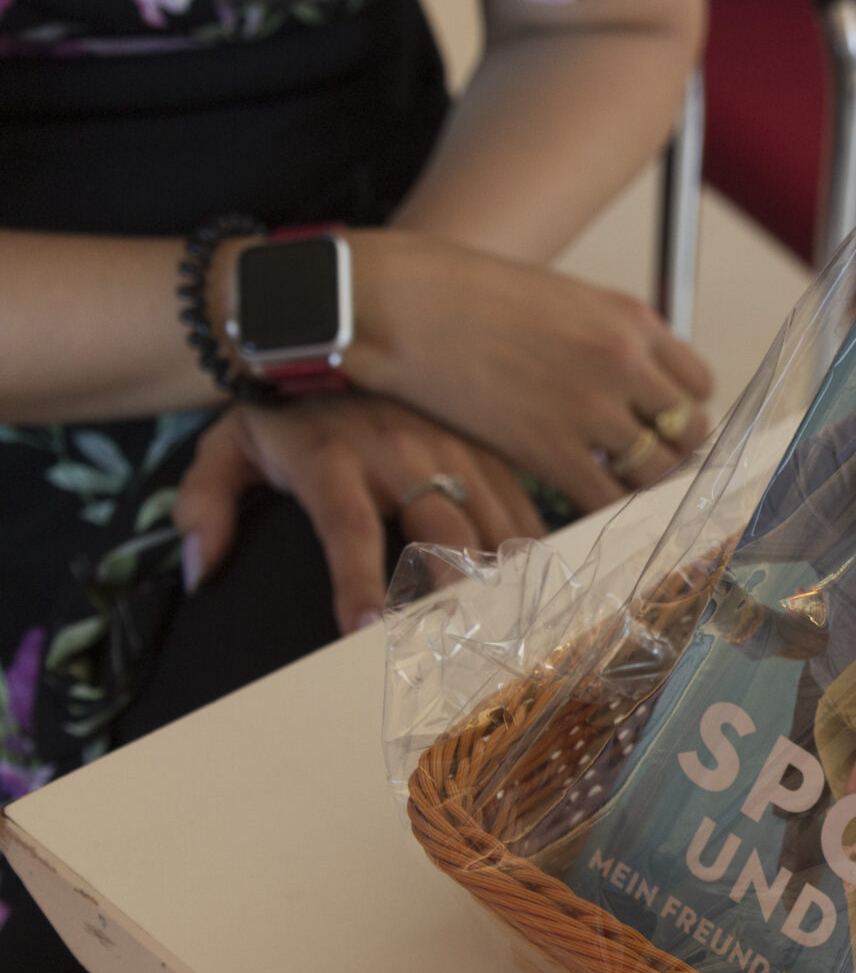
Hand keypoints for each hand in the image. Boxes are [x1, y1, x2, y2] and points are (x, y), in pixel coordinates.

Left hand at [173, 396, 546, 634]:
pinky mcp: (486, 449)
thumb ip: (204, 504)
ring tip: (511, 628)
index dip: (357, 581)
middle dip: (455, 593)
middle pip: (443, 533)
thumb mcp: (228, 445)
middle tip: (462, 645)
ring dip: (503, 578)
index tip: (363, 632)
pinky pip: (520, 506)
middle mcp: (400, 452)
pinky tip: (536, 588)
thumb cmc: (284, 406)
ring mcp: (452, 448)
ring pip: (493, 523)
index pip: (348, 528)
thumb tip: (202, 573)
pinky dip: (530, 551)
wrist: (338, 326)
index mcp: (332, 458)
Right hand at [336, 228, 713, 510]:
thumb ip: (608, 340)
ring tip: (620, 489)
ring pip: (657, 471)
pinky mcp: (551, 448)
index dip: (684, 410)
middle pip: (689, 431)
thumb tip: (635, 385)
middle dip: (674, 452)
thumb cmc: (470, 296)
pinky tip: (589, 508)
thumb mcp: (563, 299)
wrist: (403, 304)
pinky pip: (607, 499)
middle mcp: (626, 362)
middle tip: (649, 467)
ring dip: (644, 485)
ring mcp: (592, 407)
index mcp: (633, 320)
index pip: (699, 383)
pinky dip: (606, 510)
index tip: (665, 426)